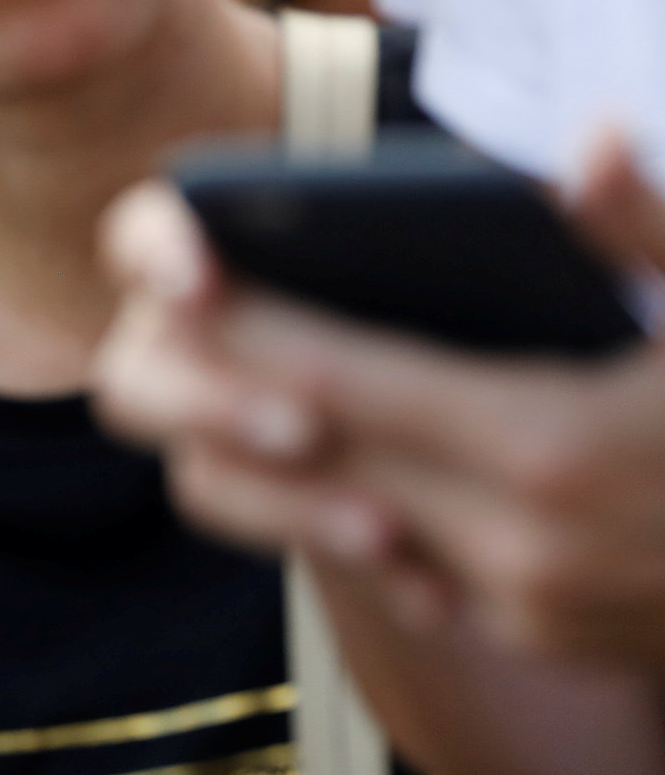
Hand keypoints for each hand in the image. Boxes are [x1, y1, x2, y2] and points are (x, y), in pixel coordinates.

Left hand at [95, 144, 664, 664]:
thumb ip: (650, 228)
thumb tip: (588, 138)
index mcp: (549, 446)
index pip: (340, 376)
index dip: (241, 320)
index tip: (167, 263)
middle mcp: (514, 543)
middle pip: (308, 455)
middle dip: (223, 381)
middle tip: (160, 313)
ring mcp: (520, 602)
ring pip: (337, 518)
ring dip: (276, 450)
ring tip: (230, 366)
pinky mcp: (537, 636)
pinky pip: (404, 561)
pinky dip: (359, 500)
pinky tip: (340, 438)